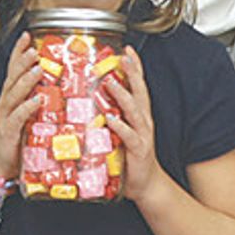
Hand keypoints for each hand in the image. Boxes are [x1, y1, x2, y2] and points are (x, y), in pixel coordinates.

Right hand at [0, 32, 42, 181]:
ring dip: (26, 80)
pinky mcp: (9, 131)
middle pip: (13, 77)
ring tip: (37, 68)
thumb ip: (42, 100)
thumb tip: (64, 86)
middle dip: (23, 61)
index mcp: (12, 96)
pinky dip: (27, 108)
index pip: (14, 69)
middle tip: (34, 49)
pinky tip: (36, 100)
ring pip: (14, 94)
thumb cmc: (18, 137)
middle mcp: (6, 102)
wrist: (1, 163)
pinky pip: (17, 117)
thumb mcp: (30, 115)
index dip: (19, 52)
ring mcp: (6, 116)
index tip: (27, 35)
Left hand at [103, 47, 167, 202]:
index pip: (138, 86)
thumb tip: (88, 100)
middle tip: (122, 56)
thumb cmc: (129, 158)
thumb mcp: (119, 132)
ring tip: (111, 82)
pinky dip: (120, 126)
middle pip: (139, 91)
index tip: (127, 49)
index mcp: (138, 115)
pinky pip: (129, 136)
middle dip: (132, 72)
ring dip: (122, 95)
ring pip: (134, 110)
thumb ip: (108, 115)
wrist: (146, 185)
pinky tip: (112, 119)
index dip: (134, 67)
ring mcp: (142, 135)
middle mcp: (143, 121)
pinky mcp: (138, 150)